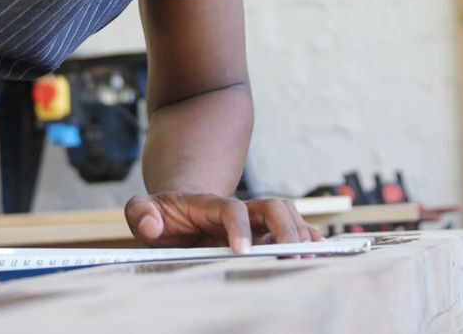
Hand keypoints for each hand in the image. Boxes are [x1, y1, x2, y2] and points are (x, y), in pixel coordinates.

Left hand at [124, 192, 323, 253]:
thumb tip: (151, 226)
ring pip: (289, 217)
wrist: (178, 209)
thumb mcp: (143, 211)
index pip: (232, 209)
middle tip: (292, 255)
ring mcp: (255, 222)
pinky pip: (295, 232)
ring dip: (302, 234)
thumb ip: (141, 213)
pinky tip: (321, 256)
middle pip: (273, 207)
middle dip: (285, 229)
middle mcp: (239, 210)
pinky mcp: (265, 235)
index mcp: (210, 205)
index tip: (241, 251)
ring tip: (311, 258)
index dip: (239, 227)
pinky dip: (310, 241)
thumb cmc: (162, 215)